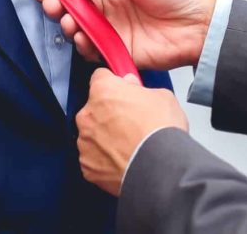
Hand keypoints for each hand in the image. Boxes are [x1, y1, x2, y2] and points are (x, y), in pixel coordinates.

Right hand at [33, 0, 214, 70]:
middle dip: (57, 5)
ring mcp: (114, 32)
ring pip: (80, 30)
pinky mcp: (119, 52)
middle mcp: (110, 11)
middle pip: (74, 9)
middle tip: (49, 3)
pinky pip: (94, 51)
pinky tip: (81, 36)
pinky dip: (83, 45)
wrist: (201, 25)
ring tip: (67, 20)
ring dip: (67, 25)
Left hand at [76, 69, 187, 195]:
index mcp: (103, 91)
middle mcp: (87, 114)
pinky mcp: (86, 166)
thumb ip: (140, 88)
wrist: (160, 168)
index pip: (100, 77)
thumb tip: (132, 87)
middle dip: (108, 113)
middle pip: (94, 108)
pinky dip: (104, 159)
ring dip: (104, 136)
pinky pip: (93, 157)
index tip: (121, 91)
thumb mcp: (162, 96)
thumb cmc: (161, 131)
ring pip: (92, 134)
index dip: (113, 83)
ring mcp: (85, 142)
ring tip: (129, 145)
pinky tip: (123, 160)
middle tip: (130, 122)